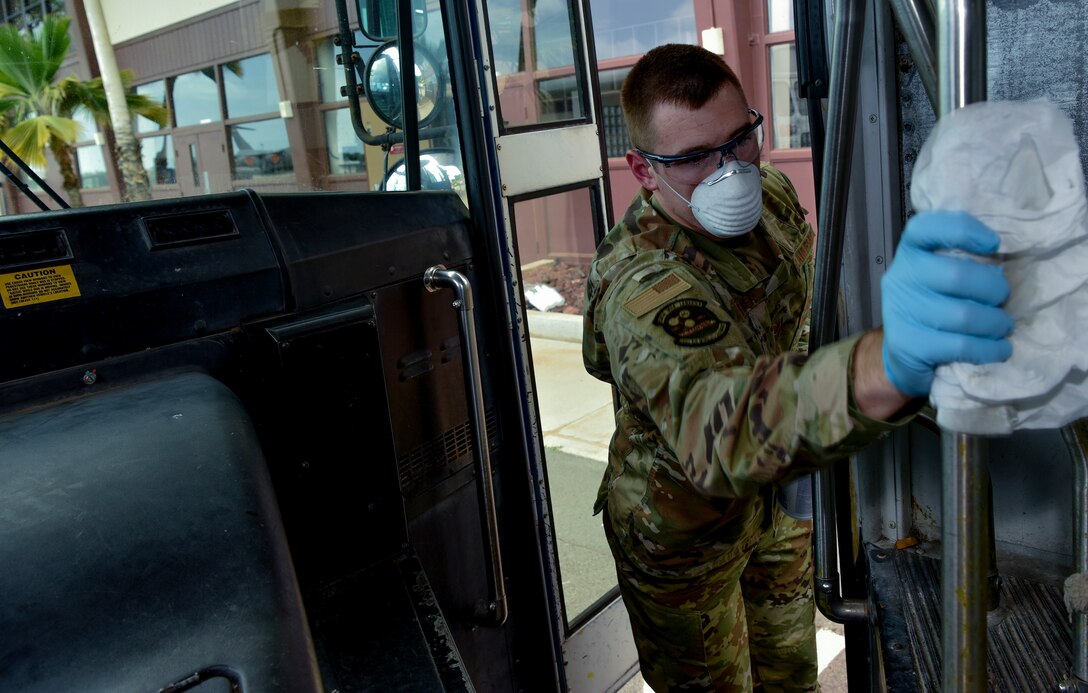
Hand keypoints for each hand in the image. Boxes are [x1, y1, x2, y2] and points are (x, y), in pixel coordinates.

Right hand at [881, 211, 1013, 396]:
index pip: (925, 229)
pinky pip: (960, 345)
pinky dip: (989, 349)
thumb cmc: (934, 305)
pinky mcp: (908, 344)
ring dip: (995, 323)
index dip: (962, 230)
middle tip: (1004, 299)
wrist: (904, 352)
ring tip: (1003, 326)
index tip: (994, 244)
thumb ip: (964, 261)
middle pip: (957, 275)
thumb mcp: (941, 275)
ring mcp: (900, 312)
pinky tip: (1000, 349)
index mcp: (911, 253)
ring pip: (963, 315)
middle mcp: (901, 278)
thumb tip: (1006, 263)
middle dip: (994, 289)